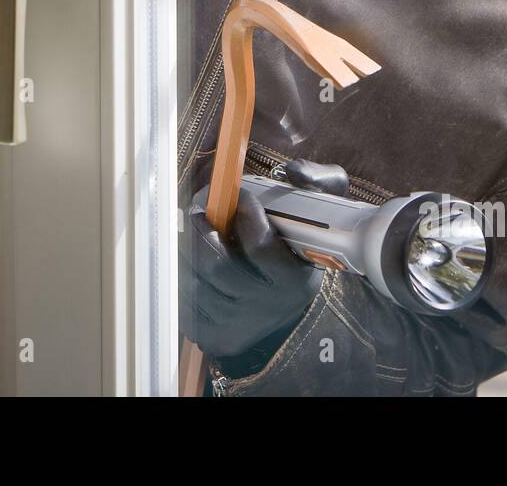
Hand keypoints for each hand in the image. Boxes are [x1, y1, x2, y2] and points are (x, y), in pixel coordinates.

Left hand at [179, 159, 348, 357]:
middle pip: (215, 264)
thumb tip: (294, 170)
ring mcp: (235, 326)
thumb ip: (319, 184)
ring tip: (196, 233)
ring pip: (193, 279)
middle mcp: (264, 309)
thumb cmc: (300, 256)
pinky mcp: (212, 336)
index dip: (244, 212)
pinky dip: (184, 274)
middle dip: (201, 231)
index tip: (240, 196)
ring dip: (188, 251)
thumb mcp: (323, 217)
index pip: (258, 244)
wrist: (291, 320)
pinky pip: (183, 298)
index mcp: (293, 282)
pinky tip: (194, 263)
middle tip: (200, 211)